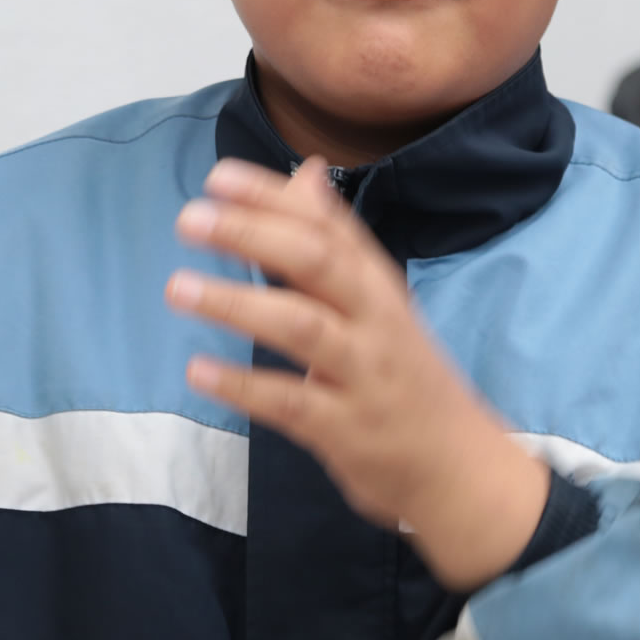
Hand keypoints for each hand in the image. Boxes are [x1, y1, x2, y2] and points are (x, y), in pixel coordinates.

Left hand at [165, 156, 549, 590]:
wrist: (461, 468)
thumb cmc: (405, 376)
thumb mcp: (378, 303)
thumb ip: (337, 241)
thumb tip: (306, 171)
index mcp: (378, 285)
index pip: (328, 225)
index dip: (273, 198)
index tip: (218, 176)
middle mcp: (375, 320)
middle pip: (317, 263)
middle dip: (254, 234)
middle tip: (190, 219)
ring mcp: (363, 375)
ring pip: (302, 327)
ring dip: (237, 303)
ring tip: (178, 288)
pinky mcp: (347, 431)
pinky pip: (291, 404)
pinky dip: (243, 386)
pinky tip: (198, 369)